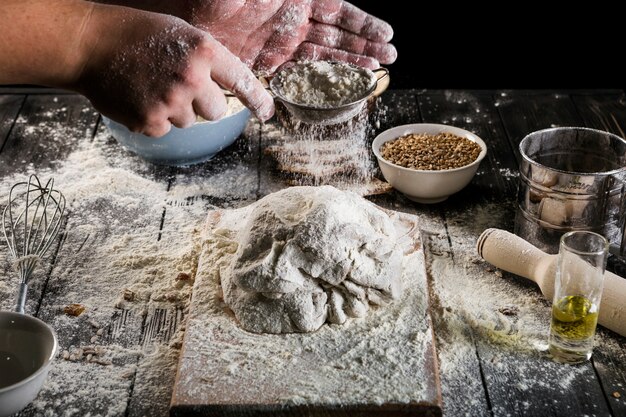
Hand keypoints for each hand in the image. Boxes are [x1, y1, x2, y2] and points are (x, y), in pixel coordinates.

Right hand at [76, 5, 273, 136]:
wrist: (90, 45)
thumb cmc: (137, 35)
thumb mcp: (181, 35)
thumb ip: (207, 61)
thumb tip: (228, 88)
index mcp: (203, 52)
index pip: (241, 81)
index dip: (257, 100)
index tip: (267, 113)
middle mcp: (192, 78)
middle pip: (217, 111)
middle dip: (204, 103)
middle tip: (179, 87)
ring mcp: (171, 103)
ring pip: (190, 121)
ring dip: (176, 110)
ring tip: (152, 87)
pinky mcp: (151, 122)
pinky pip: (166, 129)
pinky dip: (154, 118)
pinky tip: (140, 97)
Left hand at [183, 0, 396, 74]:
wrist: (184, 15)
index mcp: (294, 0)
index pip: (338, 11)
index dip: (363, 22)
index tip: (387, 33)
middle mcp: (292, 21)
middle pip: (337, 34)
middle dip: (364, 45)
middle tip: (391, 57)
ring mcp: (281, 43)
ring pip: (324, 55)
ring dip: (350, 63)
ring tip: (376, 72)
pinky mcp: (266, 64)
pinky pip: (299, 74)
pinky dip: (318, 81)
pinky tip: (338, 87)